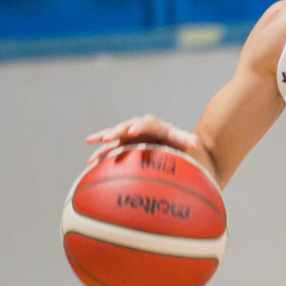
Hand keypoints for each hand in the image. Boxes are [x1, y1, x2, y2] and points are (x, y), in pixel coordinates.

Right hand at [84, 113, 212, 173]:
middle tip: (109, 137)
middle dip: (117, 131)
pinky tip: (90, 161)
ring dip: (104, 138)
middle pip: (127, 127)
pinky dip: (100, 151)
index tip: (132, 131)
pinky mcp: (124, 144)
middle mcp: (141, 127)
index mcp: (155, 126)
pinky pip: (111, 147)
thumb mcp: (185, 142)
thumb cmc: (180, 144)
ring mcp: (131, 135)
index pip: (146, 124)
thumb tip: (195, 142)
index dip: (139, 127)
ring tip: (91, 142)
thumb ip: (186, 140)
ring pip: (115, 135)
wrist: (173, 144)